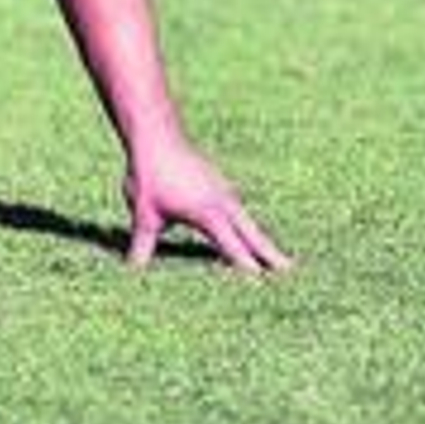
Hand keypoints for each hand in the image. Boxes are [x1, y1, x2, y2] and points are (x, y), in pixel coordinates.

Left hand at [125, 140, 292, 272]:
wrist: (156, 135)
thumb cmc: (150, 175)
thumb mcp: (145, 214)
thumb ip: (143, 245)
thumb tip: (131, 271)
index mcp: (210, 215)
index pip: (235, 250)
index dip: (249, 270)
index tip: (266, 287)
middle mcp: (224, 204)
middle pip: (253, 235)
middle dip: (271, 255)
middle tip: (293, 273)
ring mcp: (225, 192)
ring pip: (249, 222)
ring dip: (262, 241)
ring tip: (280, 261)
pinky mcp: (220, 184)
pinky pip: (239, 210)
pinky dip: (248, 226)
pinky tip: (250, 233)